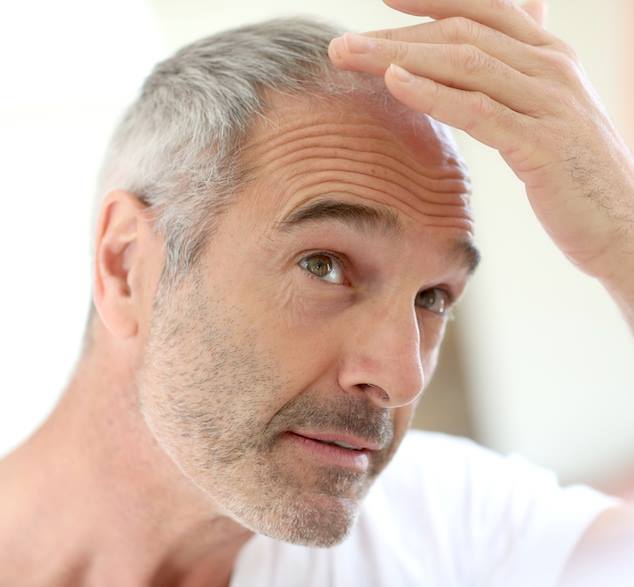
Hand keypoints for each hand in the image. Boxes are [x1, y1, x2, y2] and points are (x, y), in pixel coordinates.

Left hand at [328, 0, 633, 286]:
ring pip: (465, 64)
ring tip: (349, 58)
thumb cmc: (576, 174)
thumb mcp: (552, 112)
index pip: (484, 9)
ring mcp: (550, 102)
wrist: (622, 225)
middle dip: (397, 35)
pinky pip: (479, 110)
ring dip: (399, 57)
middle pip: (462, 34)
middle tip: (343, 47)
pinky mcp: (541, 144)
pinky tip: (395, 82)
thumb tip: (505, 42)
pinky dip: (434, 93)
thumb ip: (525, 73)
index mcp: (550, 56)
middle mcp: (551, 68)